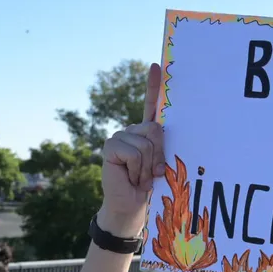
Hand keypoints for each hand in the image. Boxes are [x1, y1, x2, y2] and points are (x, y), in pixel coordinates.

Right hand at [99, 62, 165, 235]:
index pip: (150, 104)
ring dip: (148, 167)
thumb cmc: (149, 186)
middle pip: (156, 129)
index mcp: (145, 132)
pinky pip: (134, 152)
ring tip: (140, 177)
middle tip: (152, 173)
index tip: (157, 65)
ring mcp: (119, 137)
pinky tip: (130, 177)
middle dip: (159, 155)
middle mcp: (132, 130)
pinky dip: (137, 169)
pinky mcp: (111, 146)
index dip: (153, 86)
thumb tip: (159, 129)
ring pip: (146, 143)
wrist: (130, 206)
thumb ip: (161, 147)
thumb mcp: (160, 164)